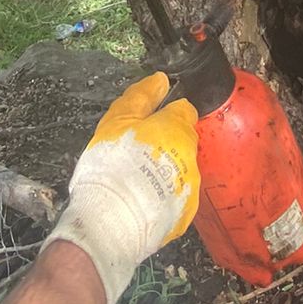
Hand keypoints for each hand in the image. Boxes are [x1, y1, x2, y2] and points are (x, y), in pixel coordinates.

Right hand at [41, 73, 200, 303]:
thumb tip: (161, 80)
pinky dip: (162, 200)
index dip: (163, 115)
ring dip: (163, 173)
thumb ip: (141, 97)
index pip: (183, 111)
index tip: (145, 125)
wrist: (111, 222)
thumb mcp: (118, 121)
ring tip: (134, 183)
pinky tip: (140, 203)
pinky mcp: (183, 217)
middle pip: (181, 143)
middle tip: (134, 156)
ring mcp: (189, 189)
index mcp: (178, 130)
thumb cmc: (111, 166)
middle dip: (163, 146)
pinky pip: (175, 200)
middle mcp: (191, 158)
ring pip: (179, 172)